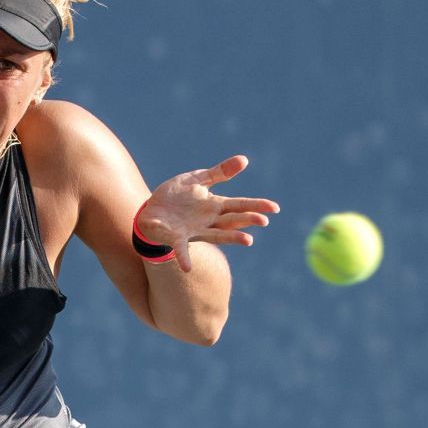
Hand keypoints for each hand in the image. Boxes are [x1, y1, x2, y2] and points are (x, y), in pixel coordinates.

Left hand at [136, 155, 278, 272]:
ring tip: (248, 240)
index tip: (274, 208)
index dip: (257, 206)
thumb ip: (220, 172)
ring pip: (216, 236)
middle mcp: (208, 221)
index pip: (240, 205)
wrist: (152, 209)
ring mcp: (194, 231)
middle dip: (248, 220)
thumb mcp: (197, 179)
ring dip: (232, 237)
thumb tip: (244, 159)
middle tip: (264, 221)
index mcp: (214, 206)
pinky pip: (181, 250)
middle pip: (232, 220)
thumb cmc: (177, 196)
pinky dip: (184, 258)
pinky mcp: (176, 238)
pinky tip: (187, 267)